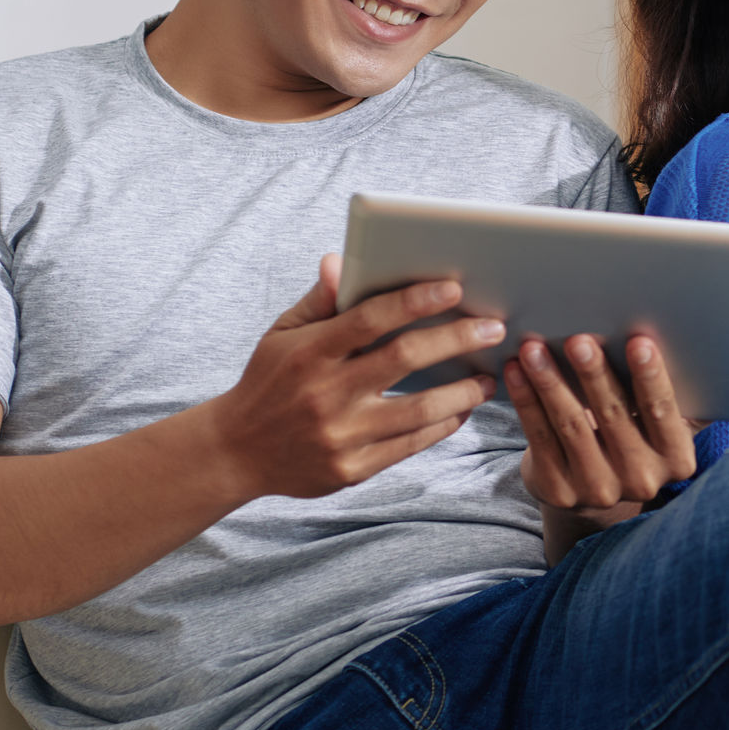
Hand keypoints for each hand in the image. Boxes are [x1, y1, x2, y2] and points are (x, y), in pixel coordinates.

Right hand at [209, 254, 500, 499]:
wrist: (235, 452)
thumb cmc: (268, 381)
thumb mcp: (282, 335)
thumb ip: (319, 300)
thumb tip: (342, 259)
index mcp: (309, 353)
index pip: (369, 319)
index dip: (414, 301)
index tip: (454, 287)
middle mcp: (325, 393)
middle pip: (404, 359)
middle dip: (456, 340)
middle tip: (494, 327)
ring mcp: (340, 435)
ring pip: (418, 410)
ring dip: (463, 392)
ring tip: (488, 377)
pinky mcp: (351, 470)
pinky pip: (410, 445)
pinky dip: (443, 426)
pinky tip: (462, 409)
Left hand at [503, 333, 728, 512]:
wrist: (599, 488)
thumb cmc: (647, 434)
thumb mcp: (686, 419)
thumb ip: (725, 396)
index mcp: (678, 460)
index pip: (665, 414)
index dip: (651, 378)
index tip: (637, 340)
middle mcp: (640, 481)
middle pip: (613, 418)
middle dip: (595, 374)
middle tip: (579, 336)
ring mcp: (595, 489)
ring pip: (571, 427)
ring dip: (552, 383)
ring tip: (536, 346)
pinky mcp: (556, 490)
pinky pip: (538, 438)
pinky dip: (525, 401)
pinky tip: (515, 370)